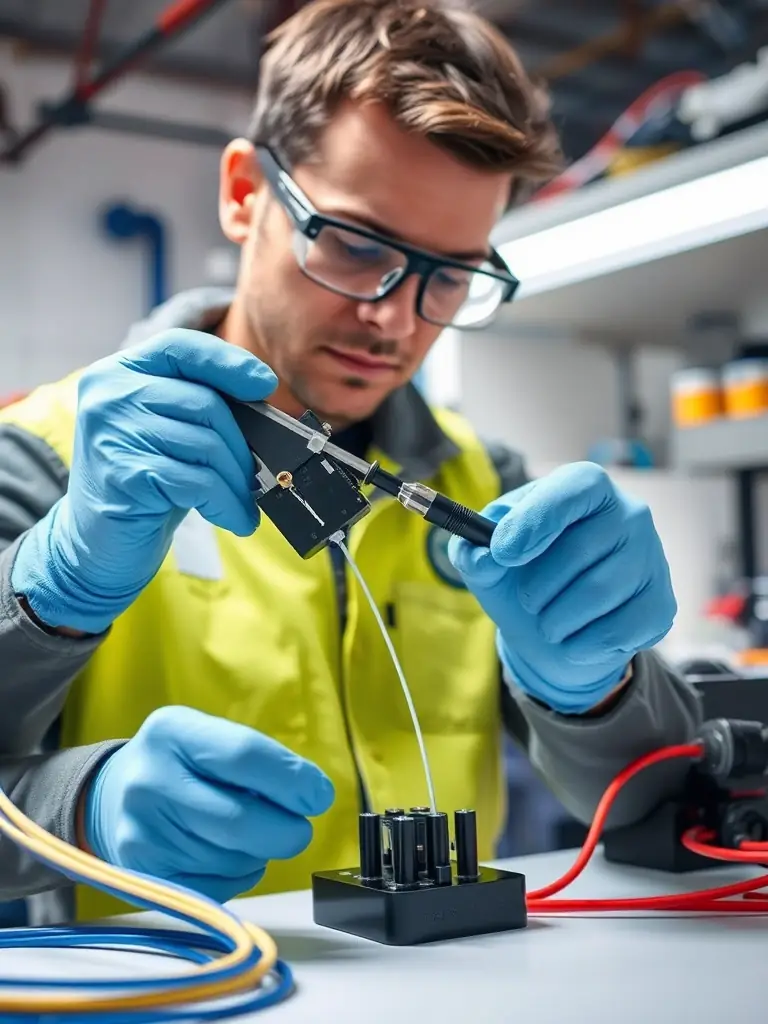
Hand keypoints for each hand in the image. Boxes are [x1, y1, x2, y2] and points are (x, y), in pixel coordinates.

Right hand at [11, 329, 276, 633]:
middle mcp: (109, 395)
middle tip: (255, 475)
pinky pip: (198, 481)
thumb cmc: (145, 484)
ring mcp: (112, 433)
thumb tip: (264, 405)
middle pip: (204, 403)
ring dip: (237, 481)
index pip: (180, 347)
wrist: (98, 544)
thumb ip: (198, 407)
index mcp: (118, 372)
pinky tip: (236, 519)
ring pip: (206, 444)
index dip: (227, 361)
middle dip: (241, 445)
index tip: (265, 384)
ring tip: (244, 502)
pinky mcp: (124, 474)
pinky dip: (228, 503)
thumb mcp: (167, 433)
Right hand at [83, 706, 334, 903]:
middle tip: (299, 829)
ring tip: (248, 833)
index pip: (245, 756)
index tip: (320, 795)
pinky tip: (228, 855)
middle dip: (287, 830)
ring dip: (259, 852)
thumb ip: (260, 760)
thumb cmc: (182, 763)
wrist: (112, 797)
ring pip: (232, 858)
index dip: (293, 780)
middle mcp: (150, 781)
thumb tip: (314, 795)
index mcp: (173, 732)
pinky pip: (217, 886)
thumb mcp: (210, 738)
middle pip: (241, 820)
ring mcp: (142, 833)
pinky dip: (239, 874)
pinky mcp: (145, 875)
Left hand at [448, 462, 676, 714]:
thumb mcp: (486, 560)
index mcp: (585, 486)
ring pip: (598, 594)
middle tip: (527, 599)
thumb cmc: (522, 576)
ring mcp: (652, 558)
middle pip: (581, 550)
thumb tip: (484, 555)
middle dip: (537, 586)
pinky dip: (581, 645)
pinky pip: (619, 631)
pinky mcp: (662, 606)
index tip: (504, 552)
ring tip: (548, 621)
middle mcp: (629, 513)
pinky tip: (574, 638)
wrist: (556, 627)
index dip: (537, 520)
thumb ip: (472, 550)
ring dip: (555, 620)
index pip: (573, 489)